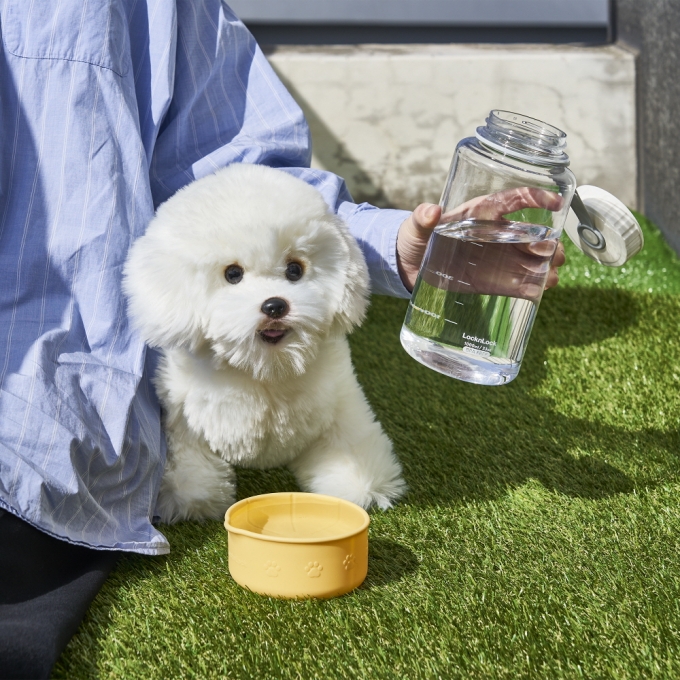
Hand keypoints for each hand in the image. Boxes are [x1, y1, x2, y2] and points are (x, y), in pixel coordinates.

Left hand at [396, 187, 565, 291]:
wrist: (410, 267)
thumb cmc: (416, 238)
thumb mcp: (416, 226)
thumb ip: (422, 219)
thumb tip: (430, 211)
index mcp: (483, 213)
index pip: (516, 199)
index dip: (538, 197)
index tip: (557, 202)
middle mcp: (498, 234)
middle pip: (535, 234)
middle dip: (549, 243)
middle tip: (551, 254)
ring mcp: (499, 258)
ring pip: (534, 260)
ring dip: (546, 267)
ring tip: (549, 278)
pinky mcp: (495, 281)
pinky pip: (520, 284)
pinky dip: (532, 288)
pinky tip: (537, 292)